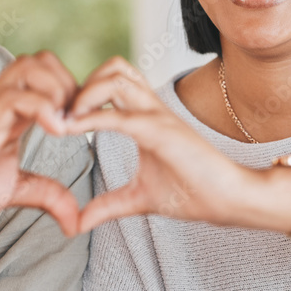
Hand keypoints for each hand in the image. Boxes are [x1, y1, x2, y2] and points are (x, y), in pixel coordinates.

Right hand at [0, 51, 81, 235]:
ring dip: (59, 91)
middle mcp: (1, 104)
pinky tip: (56, 133)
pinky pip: (15, 98)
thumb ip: (45, 196)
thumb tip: (76, 221)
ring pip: (30, 67)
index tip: (86, 124)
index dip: (74, 92)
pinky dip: (44, 109)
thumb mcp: (10, 191)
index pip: (48, 76)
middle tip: (78, 121)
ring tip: (67, 126)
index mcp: (11, 114)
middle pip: (42, 60)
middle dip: (71, 84)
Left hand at [65, 57, 253, 232]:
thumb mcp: (138, 199)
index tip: (60, 118)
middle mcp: (153, 108)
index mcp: (148, 116)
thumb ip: (107, 206)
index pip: (113, 81)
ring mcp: (158, 117)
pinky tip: (72, 130)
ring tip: (66, 120)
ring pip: (116, 78)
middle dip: (82, 84)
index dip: (84, 91)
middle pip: (114, 68)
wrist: (231, 201)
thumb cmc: (193, 194)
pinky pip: (121, 116)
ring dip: (84, 94)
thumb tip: (77, 223)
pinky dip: (91, 119)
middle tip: (61, 114)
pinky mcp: (162, 132)